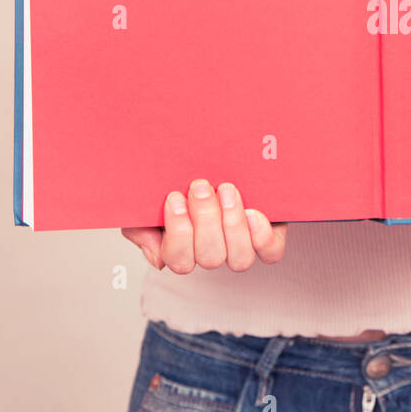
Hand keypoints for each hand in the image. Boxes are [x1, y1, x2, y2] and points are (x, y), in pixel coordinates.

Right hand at [122, 179, 286, 272]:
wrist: (210, 151)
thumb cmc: (176, 180)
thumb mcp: (147, 199)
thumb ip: (140, 228)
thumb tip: (158, 259)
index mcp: (182, 246)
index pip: (179, 260)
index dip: (178, 232)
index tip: (175, 197)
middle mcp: (211, 250)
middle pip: (210, 258)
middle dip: (205, 220)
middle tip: (200, 186)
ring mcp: (240, 244)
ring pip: (239, 259)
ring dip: (232, 224)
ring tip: (226, 190)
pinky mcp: (266, 234)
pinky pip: (269, 251)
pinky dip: (261, 235)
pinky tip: (253, 211)